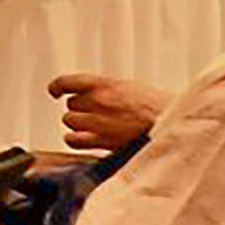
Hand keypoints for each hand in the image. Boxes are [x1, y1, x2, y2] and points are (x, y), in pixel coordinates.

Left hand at [48, 72, 166, 153]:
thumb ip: (107, 88)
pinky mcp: (102, 142)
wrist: (170, 123)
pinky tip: (84, 138)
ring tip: (94, 126)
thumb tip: (90, 91)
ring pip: (70, 121)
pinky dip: (75, 139)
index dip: (57, 87)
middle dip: (80, 108)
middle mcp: (99, 101)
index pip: (67, 82)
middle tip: (95, 113)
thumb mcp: (130, 86)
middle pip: (71, 104)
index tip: (55, 91)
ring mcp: (99, 122)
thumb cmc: (156, 106)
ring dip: (78, 124)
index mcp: (106, 84)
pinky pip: (73, 140)